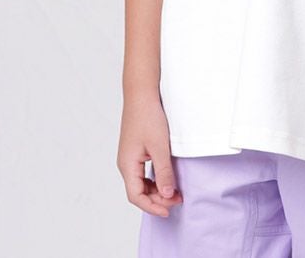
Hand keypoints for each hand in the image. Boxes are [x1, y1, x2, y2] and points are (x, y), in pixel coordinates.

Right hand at [118, 92, 183, 218]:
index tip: (169, 210)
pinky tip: (167, 178)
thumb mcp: (160, 147)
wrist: (141, 94)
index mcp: (127, 165)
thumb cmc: (148, 117)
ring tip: (175, 191)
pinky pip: (143, 172)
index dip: (152, 207)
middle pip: (139, 192)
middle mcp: (125, 164)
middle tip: (178, 199)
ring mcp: (130, 157)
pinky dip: (155, 179)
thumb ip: (164, 173)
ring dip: (157, 189)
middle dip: (157, 199)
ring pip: (141, 183)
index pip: (136, 196)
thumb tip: (168, 195)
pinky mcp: (135, 151)